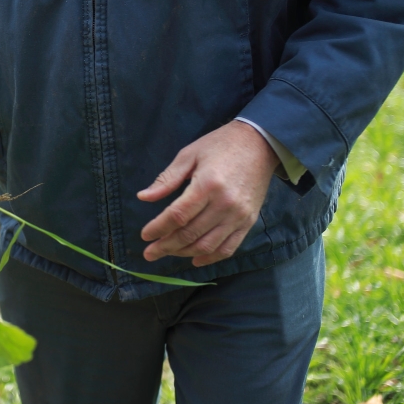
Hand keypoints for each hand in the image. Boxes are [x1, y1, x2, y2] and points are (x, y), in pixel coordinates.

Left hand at [138, 120, 279, 266]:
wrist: (259, 144)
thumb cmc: (220, 145)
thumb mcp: (189, 154)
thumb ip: (167, 179)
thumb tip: (143, 197)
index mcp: (207, 184)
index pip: (177, 215)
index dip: (158, 228)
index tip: (145, 235)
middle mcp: (224, 204)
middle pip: (190, 234)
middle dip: (165, 246)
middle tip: (149, 252)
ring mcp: (239, 216)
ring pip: (207, 245)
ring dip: (184, 253)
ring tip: (167, 253)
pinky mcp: (249, 222)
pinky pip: (228, 248)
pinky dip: (210, 257)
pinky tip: (195, 259)